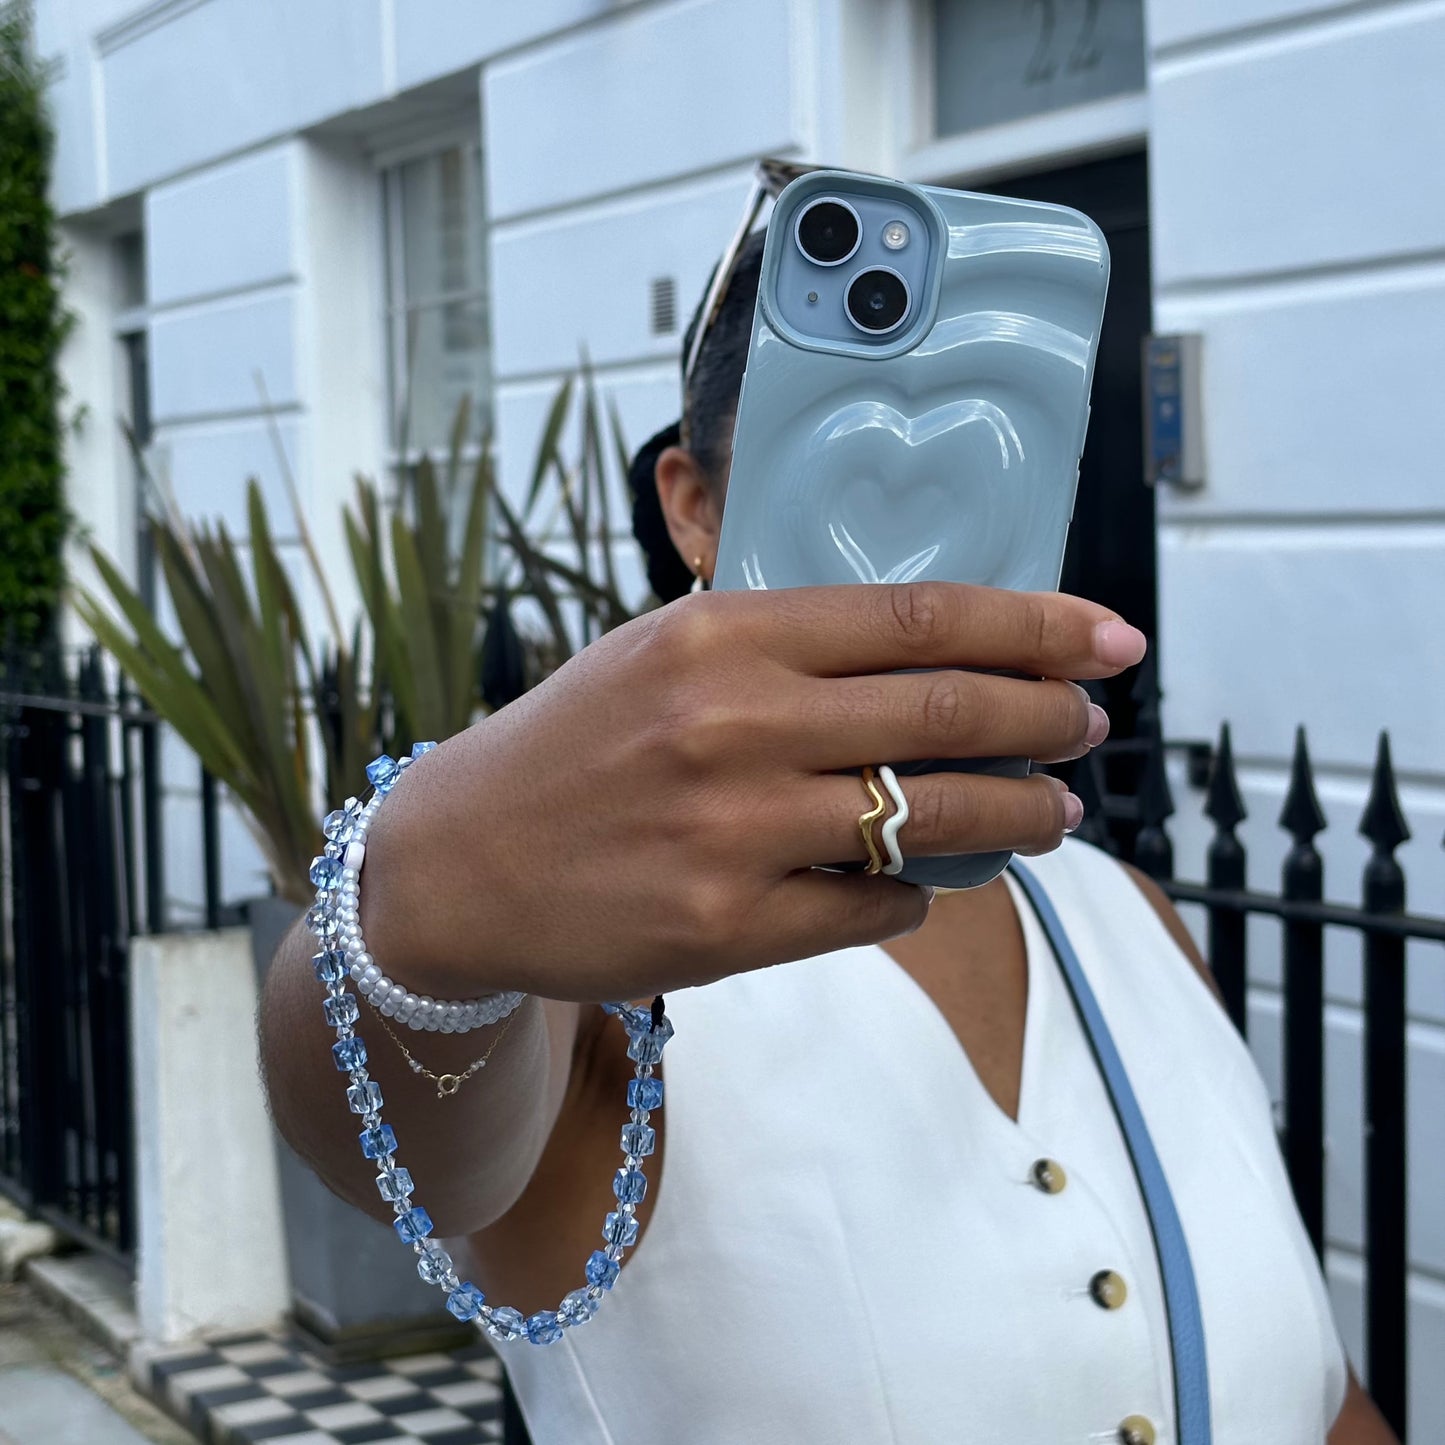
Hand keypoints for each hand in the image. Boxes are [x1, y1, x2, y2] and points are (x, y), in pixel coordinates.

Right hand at [360, 583, 1144, 1002]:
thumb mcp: (663, 655)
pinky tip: (921, 884)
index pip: (919, 617)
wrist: (458, 862)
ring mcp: (733, 832)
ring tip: (1053, 814)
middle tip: (1093, 726)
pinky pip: (872, 909)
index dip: (1033, 625)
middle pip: (946, 711)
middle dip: (1047, 719)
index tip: (1107, 636)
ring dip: (1017, 817)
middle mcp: (734, 723)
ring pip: (929, 818)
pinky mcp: (724, 929)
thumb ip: (785, 651)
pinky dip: (917, 893)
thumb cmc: (573, 746)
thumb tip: (931, 664)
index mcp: (721, 634)